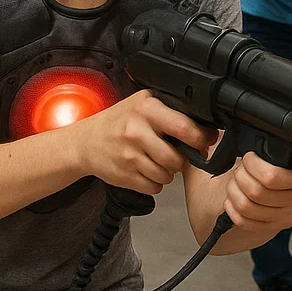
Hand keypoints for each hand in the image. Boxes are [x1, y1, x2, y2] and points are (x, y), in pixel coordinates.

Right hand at [73, 90, 217, 194]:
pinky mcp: (123, 176)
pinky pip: (154, 187)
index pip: (184, 127)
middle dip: (185, 159)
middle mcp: (136, 132)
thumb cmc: (119, 121)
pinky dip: (157, 182)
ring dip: (170, 172)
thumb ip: (170, 109)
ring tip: (161, 160)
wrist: (85, 142)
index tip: (206, 140)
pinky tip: (149, 170)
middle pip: (177, 157)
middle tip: (183, 153)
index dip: (201, 137)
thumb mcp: (144, 103)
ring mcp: (129, 156)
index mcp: (147, 109)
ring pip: (167, 175)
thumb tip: (203, 124)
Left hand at [222, 151, 291, 237]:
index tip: (249, 158)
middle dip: (240, 177)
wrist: (278, 191)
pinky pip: (244, 221)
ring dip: (234, 192)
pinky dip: (232, 208)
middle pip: (257, 192)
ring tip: (235, 183)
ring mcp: (287, 216)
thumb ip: (274, 149)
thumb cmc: (276, 168)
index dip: (252, 164)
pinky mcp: (273, 229)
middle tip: (240, 170)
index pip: (272, 175)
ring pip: (247, 207)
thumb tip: (256, 141)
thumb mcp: (281, 154)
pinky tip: (234, 199)